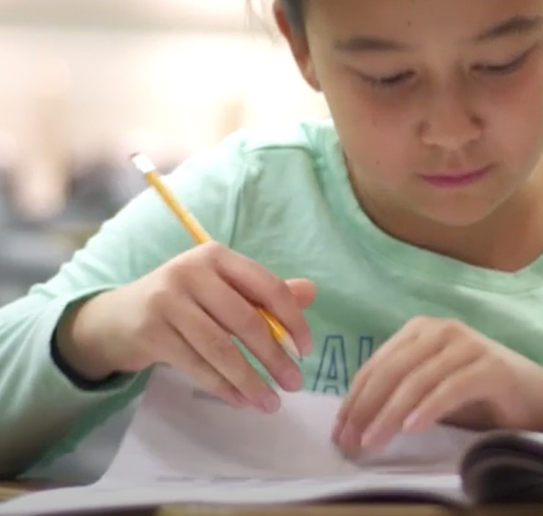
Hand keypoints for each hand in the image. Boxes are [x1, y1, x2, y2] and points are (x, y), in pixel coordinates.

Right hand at [55, 242, 316, 413]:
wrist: (115, 318)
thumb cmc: (183, 302)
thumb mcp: (222, 289)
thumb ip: (264, 293)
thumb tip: (311, 292)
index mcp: (217, 257)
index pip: (267, 286)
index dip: (292, 319)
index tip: (306, 350)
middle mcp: (191, 272)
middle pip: (245, 320)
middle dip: (274, 357)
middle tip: (295, 384)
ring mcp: (167, 301)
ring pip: (220, 348)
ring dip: (250, 380)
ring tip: (271, 402)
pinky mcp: (150, 331)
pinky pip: (196, 365)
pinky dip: (223, 387)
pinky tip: (241, 401)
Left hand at [331, 316, 542, 454]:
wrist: (537, 398)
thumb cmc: (479, 396)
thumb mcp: (430, 390)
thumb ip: (399, 393)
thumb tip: (355, 420)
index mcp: (421, 331)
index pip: (376, 364)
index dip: (354, 399)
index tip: (338, 431)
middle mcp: (442, 330)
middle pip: (392, 371)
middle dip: (366, 409)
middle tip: (349, 442)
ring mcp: (468, 345)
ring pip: (417, 380)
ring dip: (389, 414)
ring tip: (372, 443)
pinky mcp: (491, 366)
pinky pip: (451, 388)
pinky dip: (428, 409)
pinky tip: (411, 429)